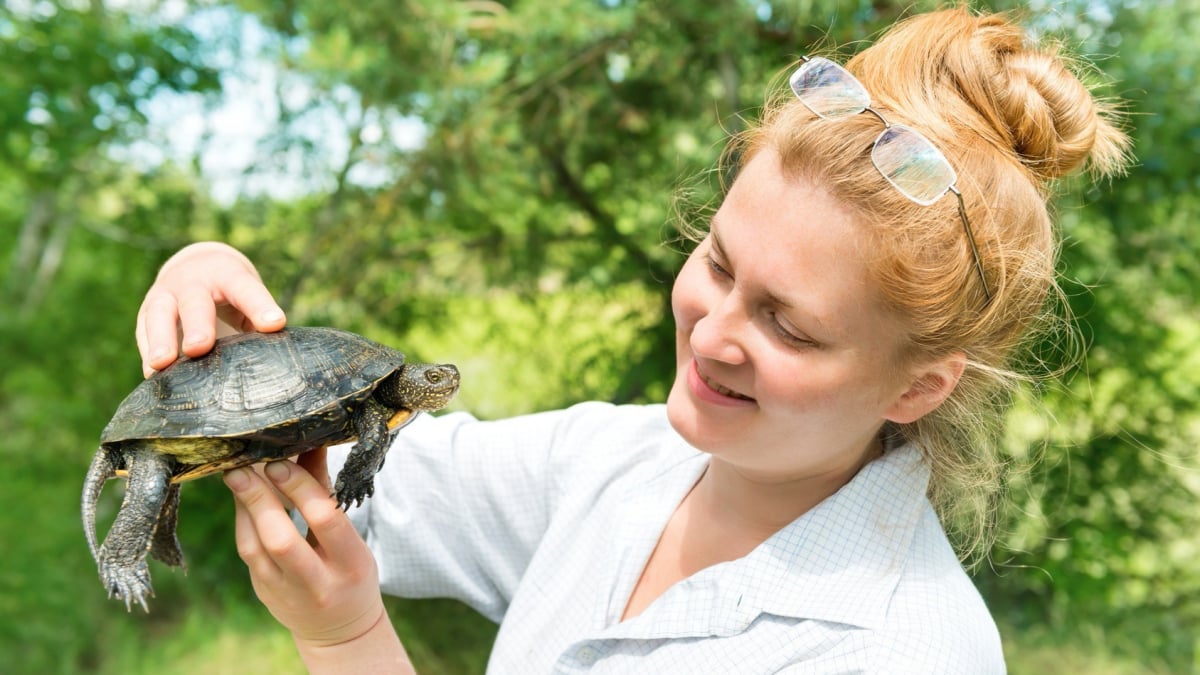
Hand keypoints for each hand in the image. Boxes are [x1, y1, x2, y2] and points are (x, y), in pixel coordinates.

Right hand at [137, 242, 285, 375]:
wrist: (197, 266)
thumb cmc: (231, 290)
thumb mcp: (248, 294)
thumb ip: (259, 318)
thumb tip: (275, 356)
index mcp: (227, 275)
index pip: (246, 288)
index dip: (260, 306)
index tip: (275, 324)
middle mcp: (192, 282)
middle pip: (194, 302)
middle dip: (197, 325)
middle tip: (199, 347)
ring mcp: (165, 294)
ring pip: (159, 315)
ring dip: (160, 340)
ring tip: (161, 364)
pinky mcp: (147, 312)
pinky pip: (142, 331)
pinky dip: (146, 352)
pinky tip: (152, 376)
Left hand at [224, 450, 413, 672]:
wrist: (339, 628)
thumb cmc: (348, 572)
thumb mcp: (351, 537)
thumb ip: (327, 493)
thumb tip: (310, 444)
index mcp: (351, 563)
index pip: (325, 520)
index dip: (300, 489)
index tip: (279, 463)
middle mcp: (318, 582)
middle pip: (282, 539)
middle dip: (260, 499)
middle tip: (244, 466)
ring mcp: (287, 592)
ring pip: (256, 548)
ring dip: (244, 508)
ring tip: (235, 475)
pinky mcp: (265, 593)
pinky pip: (248, 554)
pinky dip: (243, 522)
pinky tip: (241, 499)